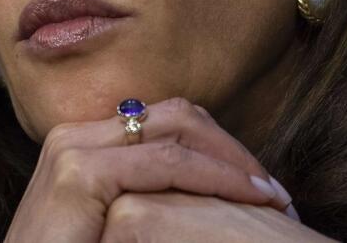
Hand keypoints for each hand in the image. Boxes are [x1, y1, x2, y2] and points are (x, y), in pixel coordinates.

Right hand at [3, 97, 298, 242]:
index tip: (259, 187)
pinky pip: (167, 162)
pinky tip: (251, 198)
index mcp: (81, 147)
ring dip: (234, 161)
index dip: (218, 147)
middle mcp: (74, 136)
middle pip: (174, 115)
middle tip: (274, 190)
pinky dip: (219, 177)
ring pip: (177, 129)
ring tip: (272, 196)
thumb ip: (144, 204)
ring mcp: (72, 149)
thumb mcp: (115, 231)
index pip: (164, 122)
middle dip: (231, 148)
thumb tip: (204, 202)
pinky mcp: (77, 173)